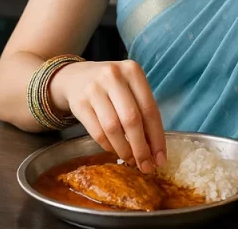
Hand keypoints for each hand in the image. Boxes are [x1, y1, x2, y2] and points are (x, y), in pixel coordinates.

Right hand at [51, 60, 166, 173]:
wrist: (76, 77)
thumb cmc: (112, 86)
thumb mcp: (130, 88)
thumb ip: (143, 112)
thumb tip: (155, 150)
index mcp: (133, 71)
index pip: (150, 109)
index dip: (157, 137)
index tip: (161, 158)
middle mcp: (113, 77)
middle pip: (132, 119)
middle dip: (141, 148)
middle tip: (146, 166)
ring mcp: (94, 89)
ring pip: (113, 128)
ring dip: (124, 150)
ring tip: (131, 161)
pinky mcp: (79, 103)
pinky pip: (97, 132)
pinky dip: (109, 146)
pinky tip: (115, 150)